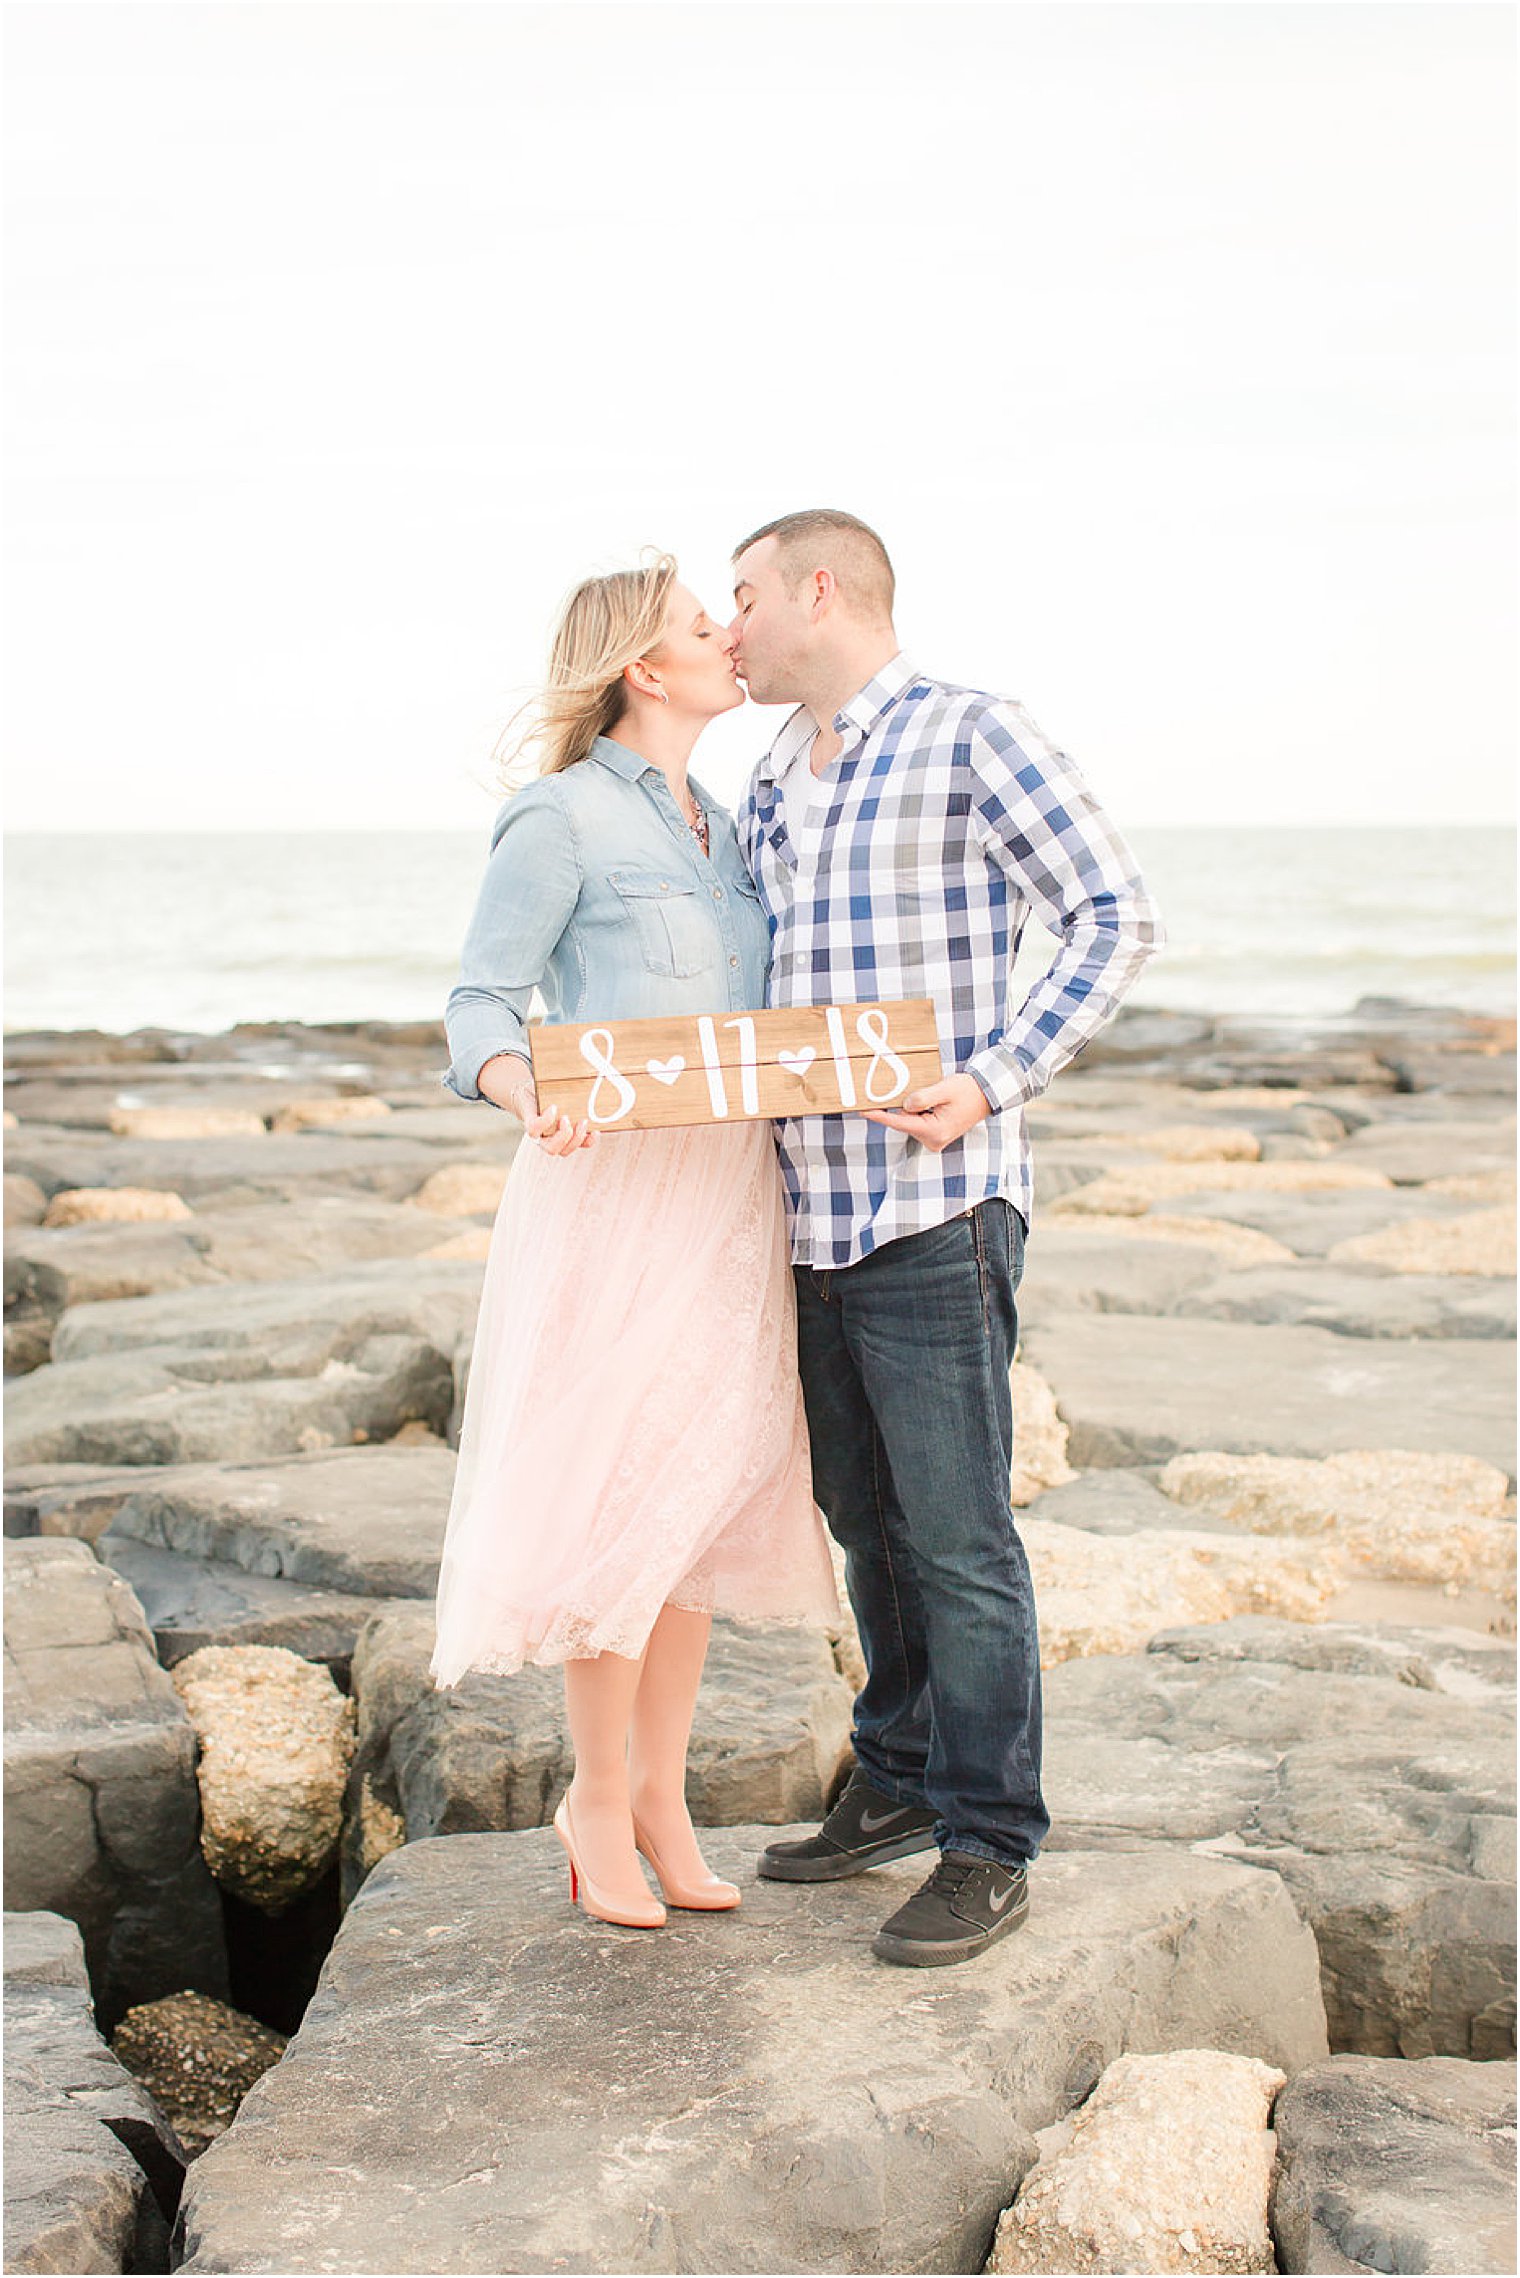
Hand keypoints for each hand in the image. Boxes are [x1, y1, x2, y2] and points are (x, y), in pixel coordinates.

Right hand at [478, 1053, 597, 1155]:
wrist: (536, 1097)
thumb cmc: (536, 1090)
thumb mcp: (534, 1083)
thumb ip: (539, 1078)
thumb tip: (549, 1051)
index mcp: (531, 1122)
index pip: (533, 1129)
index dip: (543, 1121)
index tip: (553, 1106)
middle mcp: (542, 1136)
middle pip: (550, 1149)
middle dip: (562, 1136)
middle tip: (568, 1118)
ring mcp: (556, 1139)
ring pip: (564, 1151)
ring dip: (576, 1139)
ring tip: (583, 1121)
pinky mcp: (571, 1137)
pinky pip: (580, 1146)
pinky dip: (588, 1141)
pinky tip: (596, 1131)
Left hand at [860, 1072, 991, 1153]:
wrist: (986, 1096)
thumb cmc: (968, 1091)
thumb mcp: (945, 1089)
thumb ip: (922, 1097)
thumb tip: (904, 1105)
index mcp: (935, 1131)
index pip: (900, 1122)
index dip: (880, 1116)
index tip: (864, 1111)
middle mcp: (933, 1140)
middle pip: (905, 1122)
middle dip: (901, 1106)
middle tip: (910, 1090)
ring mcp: (935, 1140)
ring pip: (911, 1121)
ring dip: (913, 1108)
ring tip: (932, 1094)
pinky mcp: (935, 1135)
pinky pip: (918, 1122)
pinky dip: (918, 1111)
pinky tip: (930, 1101)